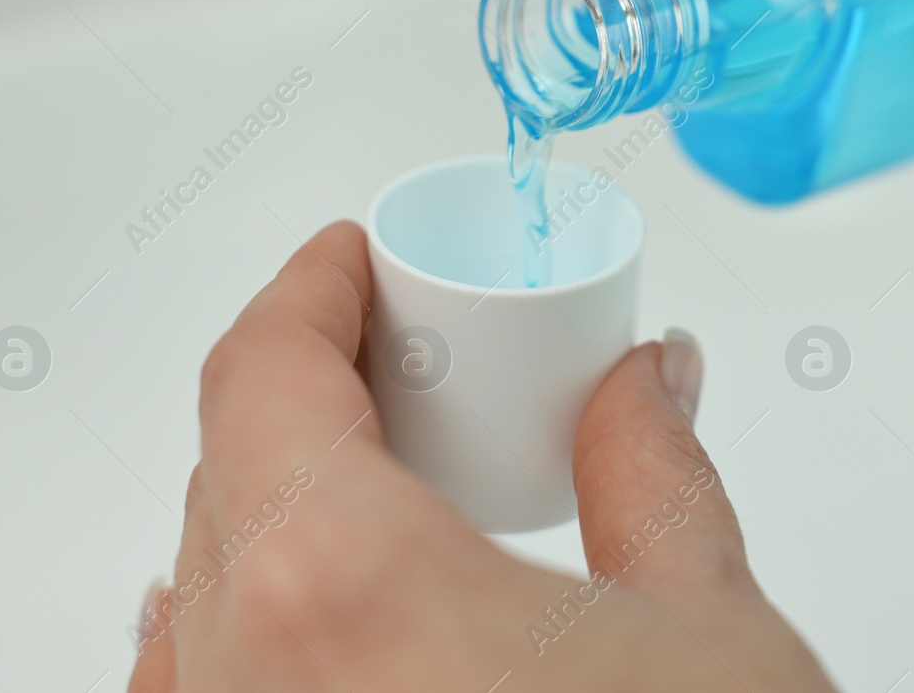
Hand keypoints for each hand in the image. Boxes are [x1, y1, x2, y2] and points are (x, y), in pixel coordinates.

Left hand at [127, 221, 834, 691]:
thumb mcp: (711, 631)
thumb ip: (655, 471)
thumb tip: (643, 387)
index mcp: (343, 591)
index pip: (263, 372)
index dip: (308, 291)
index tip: (349, 263)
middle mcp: (247, 688)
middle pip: (230, 472)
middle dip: (313, 394)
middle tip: (411, 368)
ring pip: (202, 589)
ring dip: (269, 506)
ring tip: (380, 484)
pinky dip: (224, 631)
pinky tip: (282, 627)